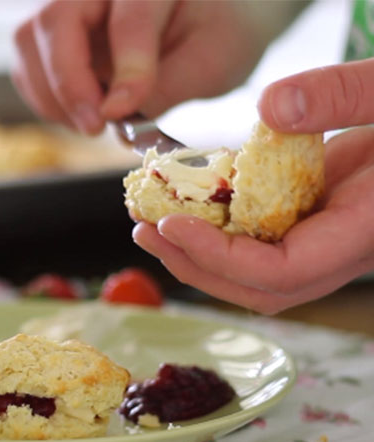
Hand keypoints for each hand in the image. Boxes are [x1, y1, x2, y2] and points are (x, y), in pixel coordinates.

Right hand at [11, 0, 301, 134]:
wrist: (209, 14)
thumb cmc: (218, 31)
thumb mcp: (216, 59)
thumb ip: (171, 85)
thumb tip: (117, 115)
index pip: (131, 17)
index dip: (127, 68)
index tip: (123, 113)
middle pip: (58, 18)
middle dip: (69, 82)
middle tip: (95, 126)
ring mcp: (72, 1)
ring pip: (30, 38)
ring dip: (52, 93)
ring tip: (92, 123)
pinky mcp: (53, 27)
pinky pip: (28, 60)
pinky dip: (46, 95)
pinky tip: (80, 112)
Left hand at [132, 58, 373, 313]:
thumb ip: (344, 97)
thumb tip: (269, 108)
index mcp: (365, 229)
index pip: (286, 271)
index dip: (224, 259)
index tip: (173, 227)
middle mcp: (341, 247)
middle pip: (260, 288)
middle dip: (196, 266)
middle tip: (146, 233)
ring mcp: (325, 240)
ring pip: (255, 273)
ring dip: (198, 256)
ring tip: (149, 225)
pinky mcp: (311, 222)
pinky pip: (259, 243)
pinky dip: (217, 232)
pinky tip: (186, 206)